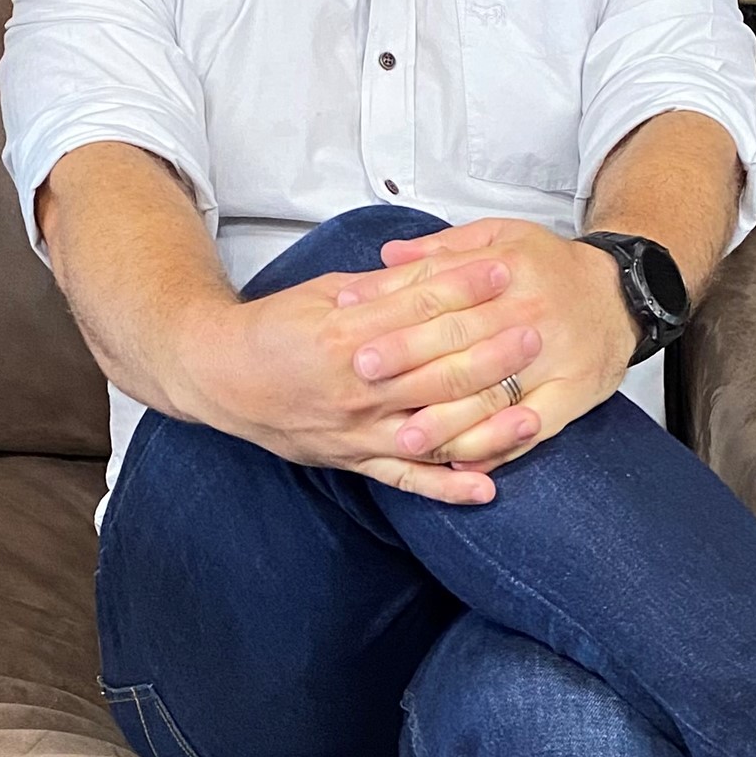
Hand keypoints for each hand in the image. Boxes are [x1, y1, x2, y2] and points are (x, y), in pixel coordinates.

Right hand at [171, 248, 546, 503]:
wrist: (220, 377)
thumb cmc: (273, 329)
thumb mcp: (323, 292)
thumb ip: (382, 288)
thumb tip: (436, 268)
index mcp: (345, 335)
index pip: (417, 310)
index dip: (464, 290)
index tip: (504, 272)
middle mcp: (354, 388)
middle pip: (435, 370)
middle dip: (491, 352)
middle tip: (535, 333)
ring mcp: (356, 431)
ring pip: (431, 430)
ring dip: (484, 423)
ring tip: (532, 411)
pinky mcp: (352, 461)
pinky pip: (406, 480)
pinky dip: (446, 488)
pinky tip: (487, 488)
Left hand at [333, 216, 638, 471]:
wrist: (620, 296)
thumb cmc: (553, 268)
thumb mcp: (502, 237)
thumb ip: (443, 250)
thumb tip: (387, 256)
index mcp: (508, 273)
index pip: (442, 295)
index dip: (396, 314)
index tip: (356, 329)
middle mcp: (529, 316)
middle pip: (462, 345)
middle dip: (410, 366)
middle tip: (365, 383)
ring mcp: (552, 361)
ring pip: (493, 397)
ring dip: (448, 423)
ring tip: (407, 439)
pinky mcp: (571, 396)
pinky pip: (532, 429)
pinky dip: (497, 449)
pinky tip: (465, 465)